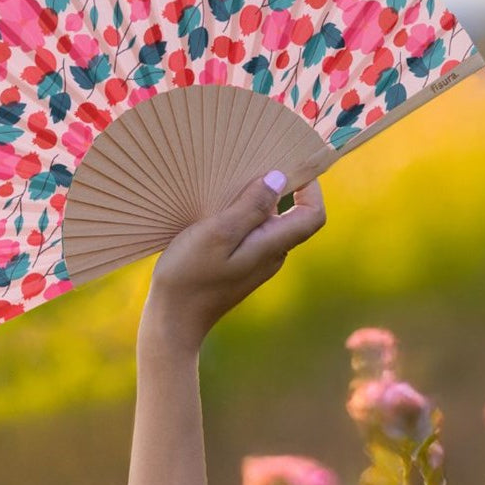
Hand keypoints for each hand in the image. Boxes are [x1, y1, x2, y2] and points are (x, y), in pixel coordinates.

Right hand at [139, 170, 326, 357]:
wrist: (172, 321)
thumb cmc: (190, 276)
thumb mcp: (218, 233)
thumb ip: (250, 207)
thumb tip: (279, 179)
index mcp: (272, 246)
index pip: (313, 214)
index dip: (312, 187)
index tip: (292, 164)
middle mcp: (272, 254)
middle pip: (292, 214)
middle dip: (278, 187)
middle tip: (250, 165)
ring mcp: (256, 262)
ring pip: (268, 222)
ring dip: (254, 201)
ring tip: (226, 185)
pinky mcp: (240, 265)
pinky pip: (251, 233)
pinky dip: (241, 216)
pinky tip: (215, 210)